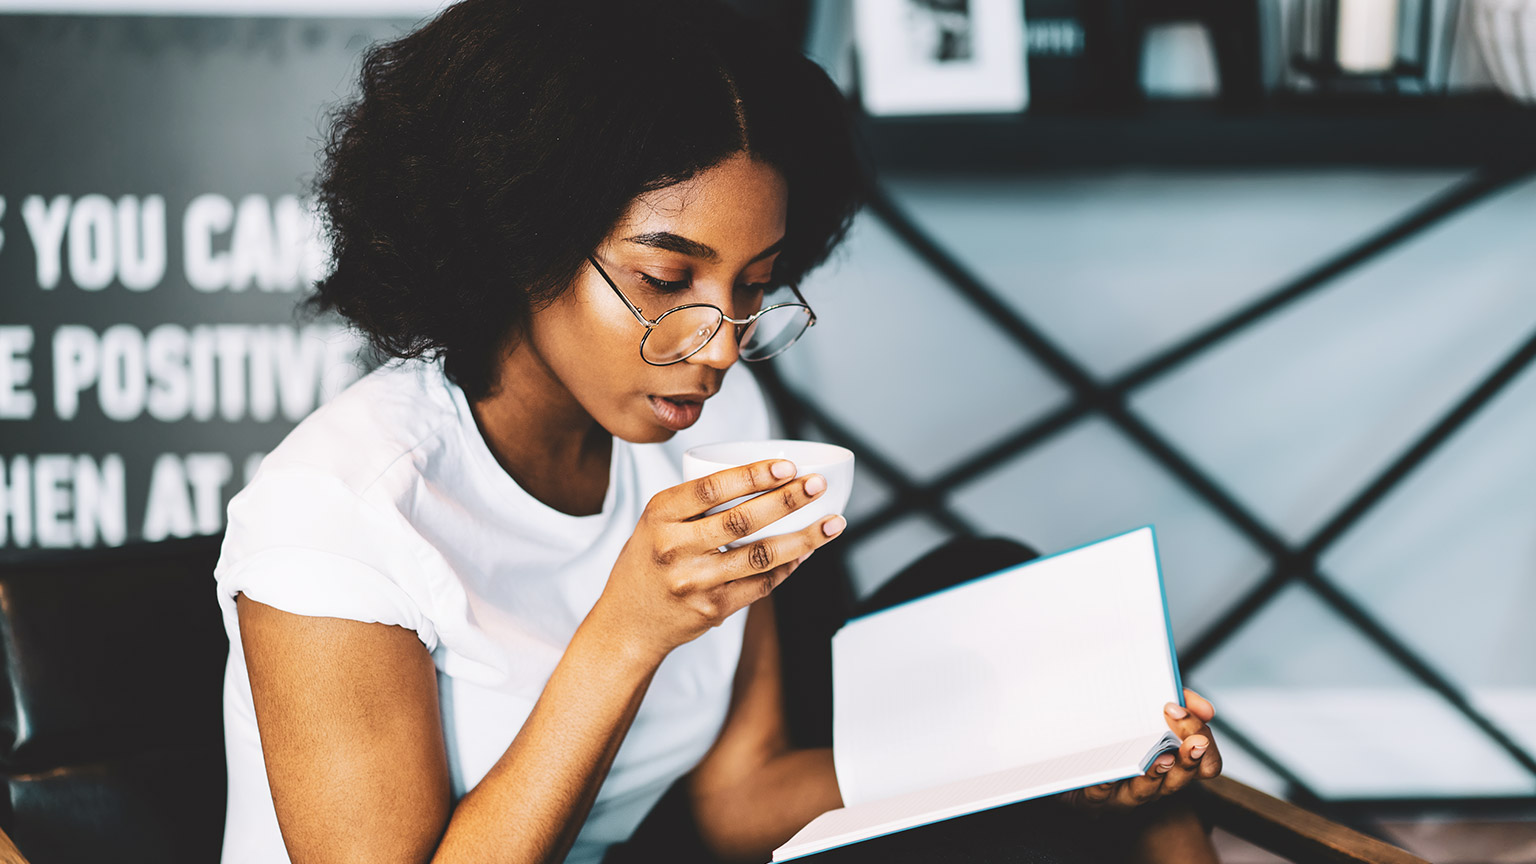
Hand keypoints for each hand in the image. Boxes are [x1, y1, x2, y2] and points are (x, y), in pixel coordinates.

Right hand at [590, 458, 844, 662]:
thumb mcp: (654, 523)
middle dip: (787, 500)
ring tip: (832, 523)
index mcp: (659, 515)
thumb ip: (695, 503)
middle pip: (742, 520)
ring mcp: (695, 581)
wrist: (627, 624)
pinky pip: (760, 585)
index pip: (711, 488)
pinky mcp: (712, 609)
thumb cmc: (647, 563)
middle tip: (817, 485)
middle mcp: (674, 547)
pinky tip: (807, 554)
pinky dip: (788, 568)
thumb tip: (763, 479)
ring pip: (760, 556)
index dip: (753, 475)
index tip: (787, 466)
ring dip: (803, 539)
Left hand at [1060, 689, 1222, 812]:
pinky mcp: (1093, 797)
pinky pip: (1100, 794)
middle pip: (1181, 778)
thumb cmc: (1120, 730)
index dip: (1206, 748)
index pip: (1207, 764)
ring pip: (1146, 791)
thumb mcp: (1152, 707)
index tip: (1190, 722)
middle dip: (1190, 759)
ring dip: (1155, 774)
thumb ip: (1180, 701)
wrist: (1071, 753)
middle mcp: (1155, 783)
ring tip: (1160, 758)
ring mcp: (1125, 793)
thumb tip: (1205, 709)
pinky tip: (1106, 771)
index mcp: (1172, 762)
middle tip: (1194, 741)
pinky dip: (1105, 783)